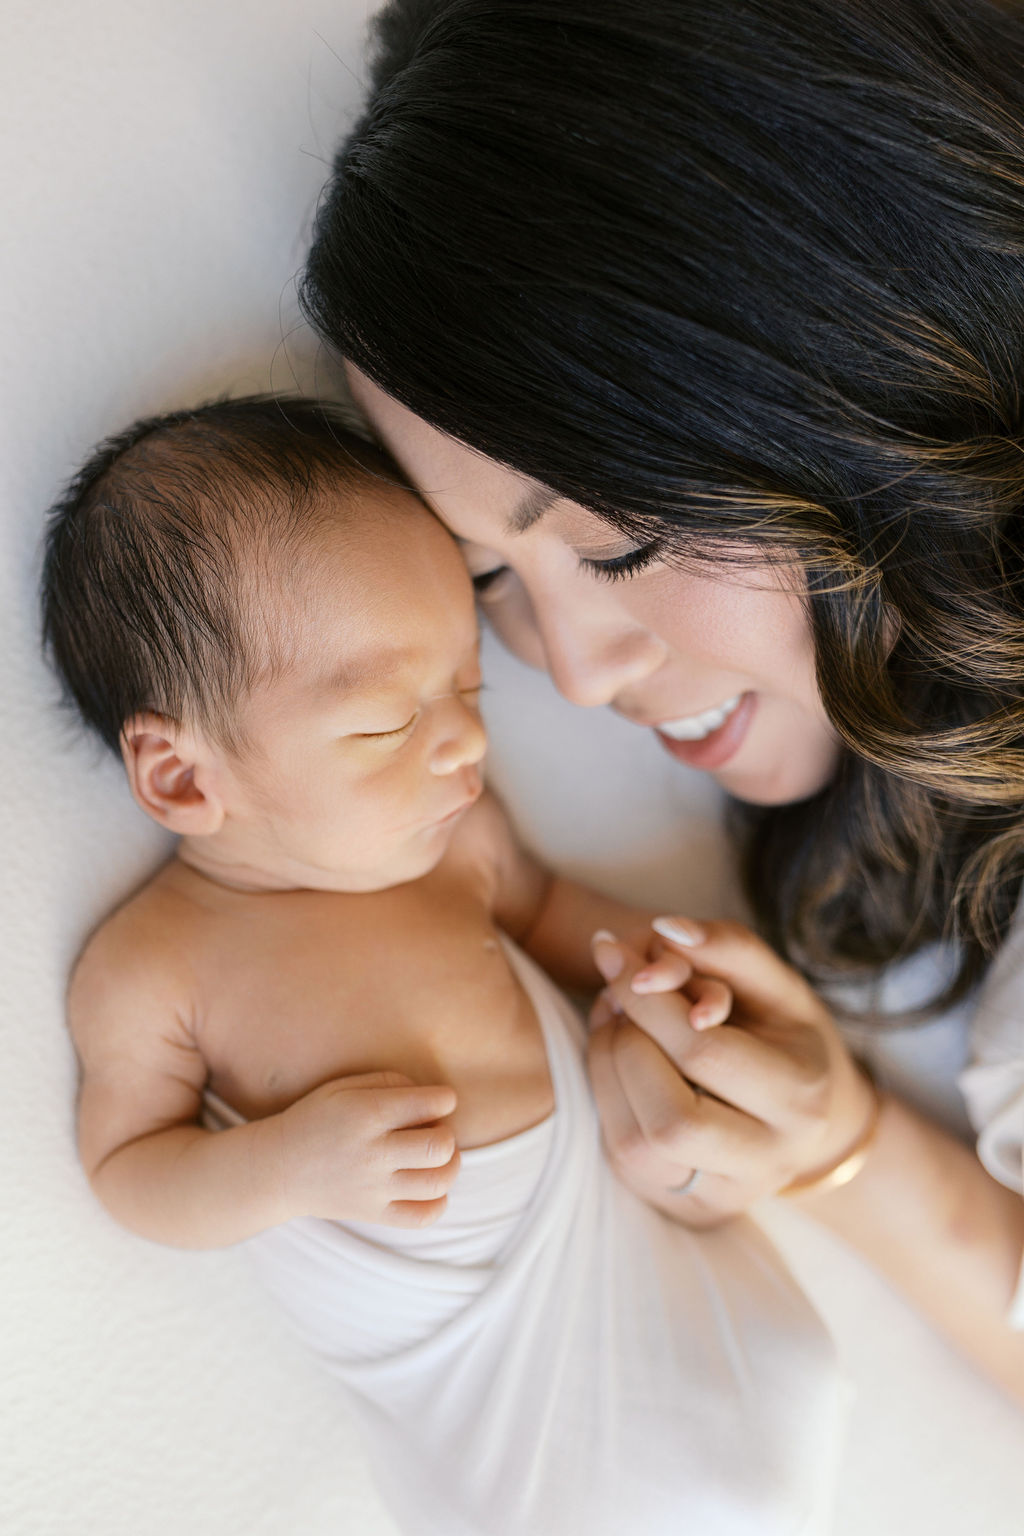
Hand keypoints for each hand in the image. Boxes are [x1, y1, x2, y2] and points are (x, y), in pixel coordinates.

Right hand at [269, 1071, 459, 1227]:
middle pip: (439, 1146)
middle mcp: (373, 1153)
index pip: (430, 1104)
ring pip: (437, 1182)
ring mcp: (374, 1189)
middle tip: (434, 1130)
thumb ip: (390, 1082)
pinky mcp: (373, 1215)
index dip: (444, 1099)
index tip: (438, 1101)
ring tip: (438, 1157)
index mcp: (366, 1114)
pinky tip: (430, 1186)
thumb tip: (432, 1099)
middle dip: (447, 1133)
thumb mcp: (344, 1087)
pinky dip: (439, 1202)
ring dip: (450, 1166)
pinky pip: (422, 1216)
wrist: (279, 1168)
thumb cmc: (317, 1119)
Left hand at [587, 919, 875, 1226]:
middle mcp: (765, 1162)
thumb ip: (728, 947)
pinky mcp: (679, 1206)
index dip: (647, 1000)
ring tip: (614, 1021)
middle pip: (669, 1116)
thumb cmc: (790, 1040)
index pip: (704, 1054)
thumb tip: (664, 927)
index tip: (612, 952)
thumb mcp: (779, 986)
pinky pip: (621, 1155)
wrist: (817, 1126)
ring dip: (606, 1068)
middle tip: (614, 992)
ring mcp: (719, 1195)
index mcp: (800, 1099)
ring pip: (636, 1145)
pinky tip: (617, 1057)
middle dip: (625, 1041)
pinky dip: (605, 1094)